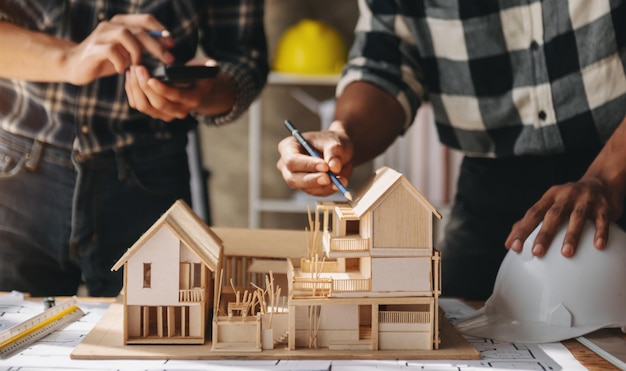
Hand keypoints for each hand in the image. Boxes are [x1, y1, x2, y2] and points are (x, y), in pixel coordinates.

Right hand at [64, 14, 173, 84]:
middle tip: (168, 59)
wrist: (75, 65)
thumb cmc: (106, 59)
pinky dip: (121, 61)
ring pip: (125, 35)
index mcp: (121, 23)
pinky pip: (111, 50)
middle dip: (157, 45)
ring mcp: (100, 36)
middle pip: (139, 29)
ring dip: (137, 52)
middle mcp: (111, 25)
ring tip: (139, 66)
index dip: (161, 31)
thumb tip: (166, 46)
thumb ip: (143, 46)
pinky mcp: (93, 49)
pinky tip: (123, 70)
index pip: (146, 19)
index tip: (172, 44)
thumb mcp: (127, 51)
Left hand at [125, 60, 215, 121]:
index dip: (161, 88)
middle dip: (144, 86)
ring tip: (133, 70)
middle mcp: (180, 111)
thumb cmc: (200, 77)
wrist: (199, 93)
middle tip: (138, 68)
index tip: (150, 77)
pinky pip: (138, 105)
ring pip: (145, 106)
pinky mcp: (155, 113)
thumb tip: (212, 64)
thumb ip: (208, 65)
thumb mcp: (206, 70)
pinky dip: (131, 91)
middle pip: (157, 103)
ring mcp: (167, 115)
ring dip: (135, 88)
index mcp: (193, 99)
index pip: (175, 97)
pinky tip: (131, 77)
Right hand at [276, 126, 352, 196]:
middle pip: (293, 178)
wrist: (338, 151)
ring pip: (305, 188)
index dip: (307, 165)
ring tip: (341, 180)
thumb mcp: (334, 142)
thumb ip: (334, 153)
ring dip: (323, 187)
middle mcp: (287, 165)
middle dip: (312, 180)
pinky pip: (315, 193)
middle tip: (329, 179)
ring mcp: (295, 178)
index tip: (325, 167)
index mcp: (288, 147)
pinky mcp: (306, 187)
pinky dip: (328, 190)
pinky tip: (338, 184)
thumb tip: (334, 168)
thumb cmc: (331, 142)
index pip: (292, 160)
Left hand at [505, 177, 622, 256]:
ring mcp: (585, 199)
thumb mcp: (550, 204)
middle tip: (537, 252)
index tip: (514, 246)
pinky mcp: (603, 205)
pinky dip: (600, 232)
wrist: (601, 182)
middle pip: (553, 215)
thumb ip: (531, 221)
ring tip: (566, 253)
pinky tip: (598, 246)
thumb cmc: (569, 200)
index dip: (523, 229)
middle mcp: (566, 196)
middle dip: (544, 234)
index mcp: (550, 197)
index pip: (533, 213)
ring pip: (577, 217)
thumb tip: (510, 242)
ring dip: (571, 235)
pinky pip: (601, 219)